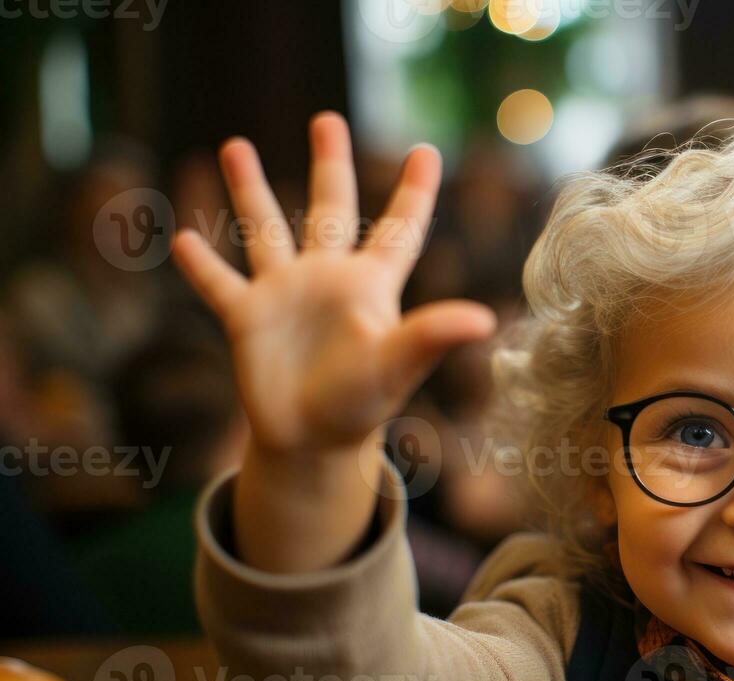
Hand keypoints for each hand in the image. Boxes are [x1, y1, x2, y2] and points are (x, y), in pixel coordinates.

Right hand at [171, 111, 495, 456]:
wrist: (313, 443)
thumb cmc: (364, 405)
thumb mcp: (399, 364)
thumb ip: (433, 335)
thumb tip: (485, 320)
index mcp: (371, 285)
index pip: (399, 228)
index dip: (414, 191)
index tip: (426, 150)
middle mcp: (327, 279)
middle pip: (329, 209)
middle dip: (330, 165)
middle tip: (327, 120)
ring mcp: (285, 295)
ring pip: (265, 230)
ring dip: (250, 191)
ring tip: (235, 146)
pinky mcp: (246, 319)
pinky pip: (219, 284)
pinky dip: (201, 264)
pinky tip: (184, 238)